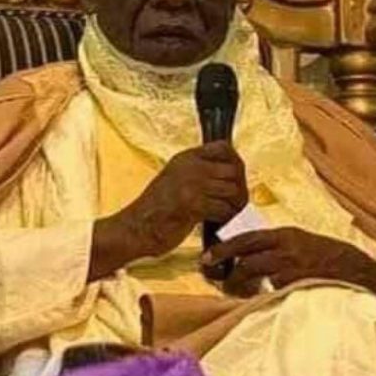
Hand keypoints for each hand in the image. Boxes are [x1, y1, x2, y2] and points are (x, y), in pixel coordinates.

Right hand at [131, 141, 247, 256]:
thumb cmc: (157, 209)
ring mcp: (191, 184)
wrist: (135, 228)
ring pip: (232, 190)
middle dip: (240, 188)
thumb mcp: (176, 179)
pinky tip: (218, 224)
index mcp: (186, 158)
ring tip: (229, 214)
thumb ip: (199, 173)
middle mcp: (189, 166)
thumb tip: (231, 176)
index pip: (223, 147)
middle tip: (236, 203)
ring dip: (235, 206)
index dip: (236, 162)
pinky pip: (223, 208)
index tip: (236, 179)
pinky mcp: (192, 204)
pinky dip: (225, 219)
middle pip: (234, 170)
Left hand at [204, 227, 364, 296]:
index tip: (208, 257)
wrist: (359, 271)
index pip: (247, 237)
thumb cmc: (331, 259)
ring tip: (233, 293)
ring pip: (254, 271)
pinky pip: (269, 289)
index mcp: (286, 234)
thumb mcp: (304, 244)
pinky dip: (258, 295)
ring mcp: (292, 265)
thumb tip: (253, 257)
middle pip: (246, 255)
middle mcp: (286, 246)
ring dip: (239, 283)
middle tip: (214, 278)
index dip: (225, 247)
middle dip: (226, 267)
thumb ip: (280, 248)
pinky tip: (255, 300)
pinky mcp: (297, 282)